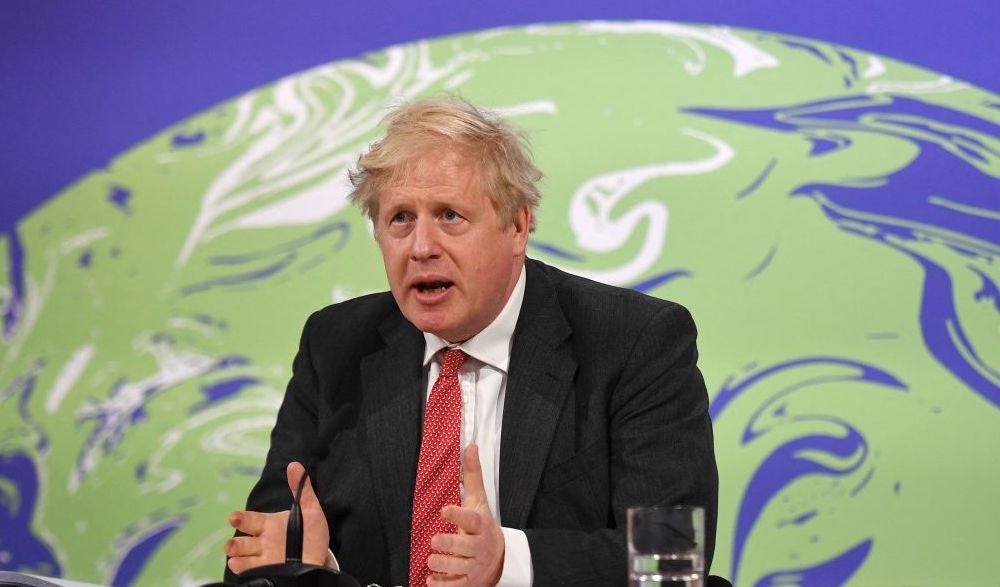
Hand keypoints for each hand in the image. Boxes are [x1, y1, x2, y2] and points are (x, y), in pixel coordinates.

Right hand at [225, 462, 329, 573]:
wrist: (320, 559)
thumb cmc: (311, 534)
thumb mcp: (310, 510)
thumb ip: (302, 489)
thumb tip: (295, 464)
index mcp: (269, 525)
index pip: (250, 520)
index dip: (241, 518)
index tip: (233, 517)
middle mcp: (262, 542)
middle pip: (243, 542)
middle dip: (234, 544)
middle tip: (231, 545)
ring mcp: (264, 559)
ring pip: (244, 557)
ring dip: (237, 558)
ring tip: (233, 559)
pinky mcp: (270, 572)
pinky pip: (253, 572)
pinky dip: (245, 570)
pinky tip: (240, 567)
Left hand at [427, 444, 504, 585]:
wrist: (500, 558)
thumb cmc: (482, 526)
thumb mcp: (479, 501)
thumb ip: (472, 476)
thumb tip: (470, 446)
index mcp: (480, 525)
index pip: (472, 520)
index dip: (458, 515)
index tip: (444, 510)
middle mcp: (479, 546)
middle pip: (465, 547)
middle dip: (450, 545)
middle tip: (434, 540)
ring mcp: (474, 565)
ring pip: (460, 567)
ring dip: (444, 565)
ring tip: (432, 559)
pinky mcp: (469, 581)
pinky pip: (457, 585)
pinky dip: (444, 585)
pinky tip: (432, 580)